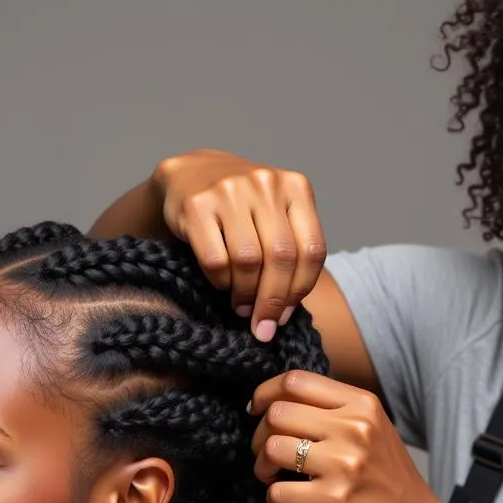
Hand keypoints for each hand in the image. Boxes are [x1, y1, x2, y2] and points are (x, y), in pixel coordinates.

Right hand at [152, 149, 326, 341]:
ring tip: (242, 306)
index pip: (312, 250)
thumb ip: (291, 253)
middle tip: (263, 325)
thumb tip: (284, 315)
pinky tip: (222, 284)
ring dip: (246, 293)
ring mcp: (230, 190)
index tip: (285, 316)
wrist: (190, 176)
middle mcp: (265, 183)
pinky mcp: (197, 205)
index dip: (301, 290)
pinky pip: (216, 260)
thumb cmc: (241, 208)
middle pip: (281, 257)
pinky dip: (221, 282)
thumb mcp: (276, 217)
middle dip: (273, 300)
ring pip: (249, 260)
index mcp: (296, 187)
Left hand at [250, 371, 466, 502]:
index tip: (257, 410)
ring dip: (262, 467)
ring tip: (274, 478)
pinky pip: (277, 492)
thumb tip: (276, 401)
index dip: (265, 393)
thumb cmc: (388, 478)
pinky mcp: (333, 499)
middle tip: (267, 455)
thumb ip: (333, 409)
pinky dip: (274, 500)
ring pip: (271, 448)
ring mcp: (345, 463)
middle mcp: (355, 428)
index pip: (296, 381)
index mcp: (362, 404)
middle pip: (277, 413)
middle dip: (260, 436)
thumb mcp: (372, 428)